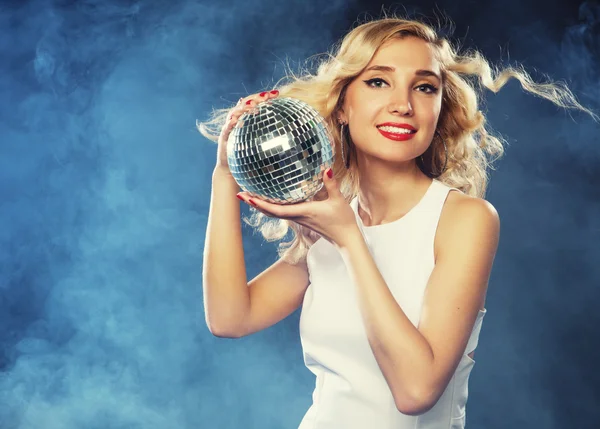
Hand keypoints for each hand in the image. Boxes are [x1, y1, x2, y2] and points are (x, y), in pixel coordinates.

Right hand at [216, 89, 279, 169]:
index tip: (276, 93)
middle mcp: (237, 120)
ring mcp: (229, 127)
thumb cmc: (249, 157)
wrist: (231, 170)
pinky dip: (231, 123)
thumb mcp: (262, 145)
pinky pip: (226, 128)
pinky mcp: (224, 137)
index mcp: (246, 120)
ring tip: (253, 105)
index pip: (255, 103)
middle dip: (255, 98)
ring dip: (243, 108)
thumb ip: (271, 136)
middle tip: (266, 96)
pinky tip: (236, 120)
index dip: (264, 96)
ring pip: (235, 112)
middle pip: (245, 104)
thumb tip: (290, 132)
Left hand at [237, 166, 360, 248]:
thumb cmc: (342, 221)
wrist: (346, 239)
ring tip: (248, 196)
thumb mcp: (338, 200)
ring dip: (260, 206)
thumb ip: (331, 184)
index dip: (261, 204)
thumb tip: (325, 169)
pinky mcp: (301, 219)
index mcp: (303, 212)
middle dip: (254, 204)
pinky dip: (271, 207)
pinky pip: (282, 213)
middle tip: (239, 194)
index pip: (277, 210)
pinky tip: (267, 200)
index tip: (248, 197)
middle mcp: (297, 217)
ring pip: (274, 213)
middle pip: (270, 212)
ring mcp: (298, 219)